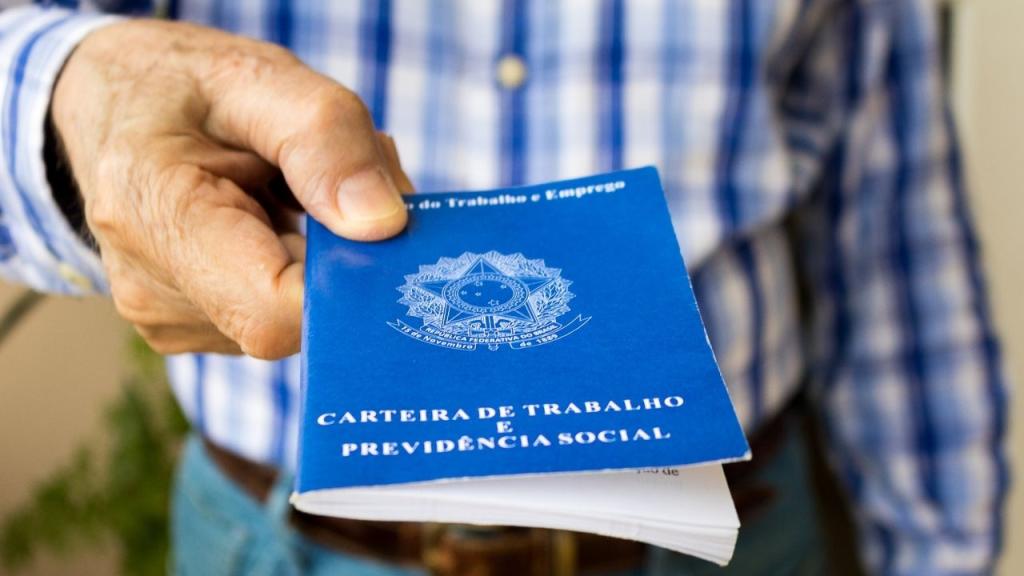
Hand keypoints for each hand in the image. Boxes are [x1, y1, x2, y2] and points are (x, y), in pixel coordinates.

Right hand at [52, 19, 412, 358]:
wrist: (113, 105)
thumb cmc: (181, 88)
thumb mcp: (257, 78)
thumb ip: (325, 141)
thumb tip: (383, 225)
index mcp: (153, 213)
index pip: (270, 310)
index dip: (342, 282)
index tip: (379, 228)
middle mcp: (153, 288)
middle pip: (294, 315)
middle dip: (343, 250)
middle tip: (336, 175)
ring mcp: (171, 318)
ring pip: (296, 317)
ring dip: (324, 255)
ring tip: (293, 187)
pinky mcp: (193, 327)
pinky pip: (277, 313)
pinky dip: (301, 266)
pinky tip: (278, 217)